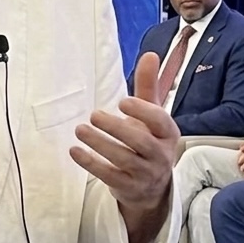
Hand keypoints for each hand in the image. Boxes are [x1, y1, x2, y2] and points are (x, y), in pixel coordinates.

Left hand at [70, 52, 179, 242]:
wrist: (151, 186)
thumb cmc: (149, 140)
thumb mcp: (151, 115)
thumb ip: (149, 86)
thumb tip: (151, 54)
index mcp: (168, 133)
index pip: (161, 122)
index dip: (143, 112)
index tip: (123, 102)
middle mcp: (160, 155)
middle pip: (141, 142)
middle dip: (116, 128)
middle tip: (94, 115)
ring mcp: (145, 174)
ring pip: (124, 160)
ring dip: (100, 144)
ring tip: (80, 129)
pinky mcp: (128, 188)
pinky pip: (109, 177)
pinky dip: (91, 164)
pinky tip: (74, 151)